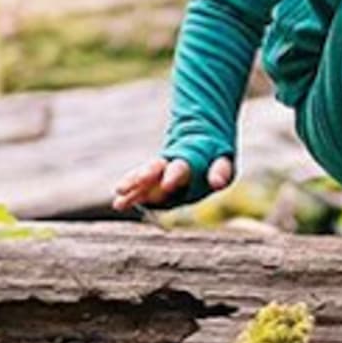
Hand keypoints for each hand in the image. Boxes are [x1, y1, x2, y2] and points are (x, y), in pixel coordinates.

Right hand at [111, 153, 233, 212]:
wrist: (198, 138)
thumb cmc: (213, 155)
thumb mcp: (222, 161)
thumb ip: (220, 171)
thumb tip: (217, 184)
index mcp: (190, 159)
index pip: (181, 167)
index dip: (173, 175)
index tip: (166, 185)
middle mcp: (170, 163)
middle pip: (155, 168)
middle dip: (144, 176)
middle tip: (131, 184)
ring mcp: (160, 170)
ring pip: (143, 176)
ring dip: (132, 185)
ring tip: (119, 195)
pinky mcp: (152, 179)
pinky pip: (139, 186)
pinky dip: (131, 194)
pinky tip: (119, 203)